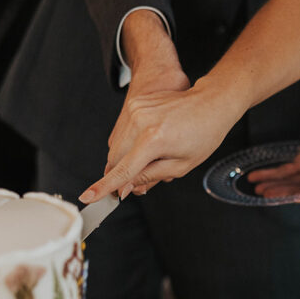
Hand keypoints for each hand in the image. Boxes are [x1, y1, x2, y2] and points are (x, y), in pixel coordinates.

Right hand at [103, 8, 188, 194]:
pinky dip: (130, 145)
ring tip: (153, 159)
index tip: (88, 197)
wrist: (212, 101)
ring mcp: (135, 110)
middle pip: (115, 159)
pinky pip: (123, 134)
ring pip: (117, 147)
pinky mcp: (135, 105)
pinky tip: (150, 144)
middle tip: (139, 184)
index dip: (104, 187)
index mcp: (154, 139)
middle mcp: (140, 122)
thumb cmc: (204, 134)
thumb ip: (150, 177)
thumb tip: (126, 187)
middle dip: (121, 175)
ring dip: (125, 160)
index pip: (123, 170)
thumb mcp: (181, 165)